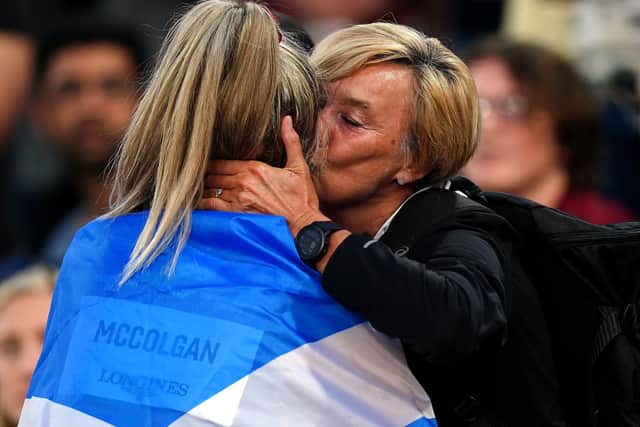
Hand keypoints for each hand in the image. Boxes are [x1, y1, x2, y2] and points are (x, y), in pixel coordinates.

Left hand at [199, 116, 328, 235]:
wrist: (304, 225)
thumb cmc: (302, 199)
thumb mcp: (299, 167)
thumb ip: (290, 142)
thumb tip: (287, 120)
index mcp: (255, 168)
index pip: (222, 162)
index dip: (213, 164)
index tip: (209, 167)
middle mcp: (243, 182)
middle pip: (213, 175)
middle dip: (207, 176)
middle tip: (202, 179)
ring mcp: (238, 199)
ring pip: (209, 189)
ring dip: (205, 190)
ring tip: (200, 191)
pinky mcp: (236, 214)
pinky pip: (210, 206)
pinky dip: (203, 203)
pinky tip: (200, 203)